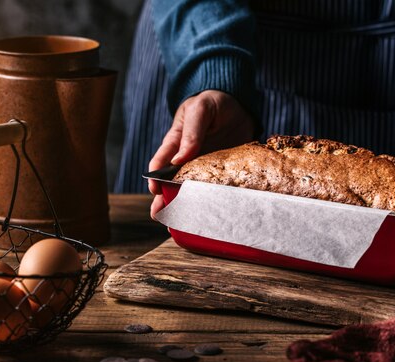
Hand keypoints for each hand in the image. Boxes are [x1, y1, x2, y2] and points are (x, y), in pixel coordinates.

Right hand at [148, 90, 254, 218]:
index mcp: (175, 143)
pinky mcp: (220, 174)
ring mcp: (203, 169)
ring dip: (186, 207)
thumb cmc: (213, 103)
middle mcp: (186, 159)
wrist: (239, 106)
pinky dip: (211, 204)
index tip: (155, 191)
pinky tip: (210, 217)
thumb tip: (179, 159)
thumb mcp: (201, 109)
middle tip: (162, 216)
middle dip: (164, 200)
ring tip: (179, 225)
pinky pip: (213, 191)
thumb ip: (191, 132)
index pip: (160, 163)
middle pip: (170, 183)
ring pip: (190, 191)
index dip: (155, 178)